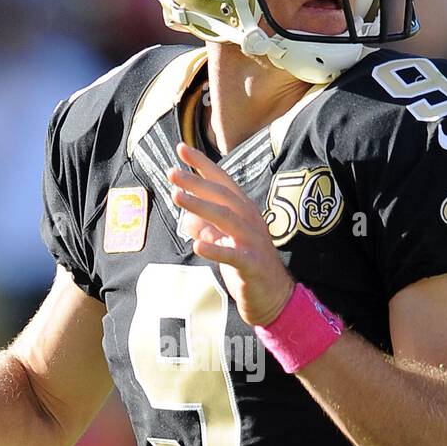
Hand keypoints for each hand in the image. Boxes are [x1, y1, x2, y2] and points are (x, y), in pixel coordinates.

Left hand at [169, 142, 294, 326]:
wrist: (274, 297)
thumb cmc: (246, 266)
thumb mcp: (223, 243)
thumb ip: (207, 229)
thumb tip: (186, 218)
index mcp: (244, 211)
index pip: (222, 182)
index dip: (202, 164)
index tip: (181, 148)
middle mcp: (250, 220)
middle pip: (222, 195)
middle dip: (196, 182)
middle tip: (172, 173)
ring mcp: (253, 242)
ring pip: (226, 218)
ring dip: (201, 206)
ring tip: (177, 197)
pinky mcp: (252, 265)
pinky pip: (232, 255)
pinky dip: (215, 249)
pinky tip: (197, 245)